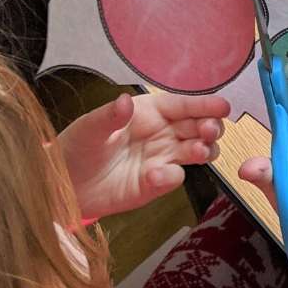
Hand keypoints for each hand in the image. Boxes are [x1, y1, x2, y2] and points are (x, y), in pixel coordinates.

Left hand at [59, 93, 229, 218]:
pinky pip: (174, 178)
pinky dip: (171, 177)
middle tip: (210, 131)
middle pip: (197, 127)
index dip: (204, 105)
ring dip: (204, 150)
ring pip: (197, 151)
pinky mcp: (157, 183)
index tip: (222, 107)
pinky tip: (157, 175)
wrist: (64, 186)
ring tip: (199, 152)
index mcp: (148, 112)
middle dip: (210, 127)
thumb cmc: (76, 148)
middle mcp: (162, 133)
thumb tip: (125, 101)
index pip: (182, 105)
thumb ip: (109, 116)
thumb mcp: (88, 129)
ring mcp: (162, 158)